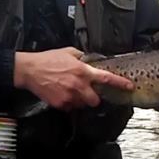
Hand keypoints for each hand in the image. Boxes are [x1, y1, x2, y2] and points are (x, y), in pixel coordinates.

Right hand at [14, 47, 133, 110]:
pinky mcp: (60, 104)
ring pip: (82, 104)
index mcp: (83, 71)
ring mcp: (69, 96)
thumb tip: (89, 59)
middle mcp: (78, 85)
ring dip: (79, 99)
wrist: (30, 70)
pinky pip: (70, 107)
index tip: (129, 86)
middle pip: (95, 100)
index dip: (119, 83)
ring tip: (69, 90)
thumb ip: (82, 57)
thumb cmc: (48, 60)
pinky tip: (61, 93)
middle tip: (86, 91)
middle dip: (93, 97)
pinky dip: (68, 102)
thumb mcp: (68, 52)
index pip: (106, 78)